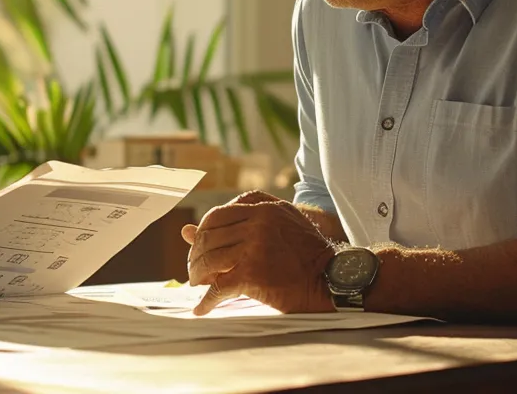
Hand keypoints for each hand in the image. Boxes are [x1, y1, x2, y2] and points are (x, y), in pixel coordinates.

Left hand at [182, 192, 335, 315]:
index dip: (203, 233)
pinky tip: (202, 308)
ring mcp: (254, 247)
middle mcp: (257, 223)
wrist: (332, 278)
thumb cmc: (305, 253)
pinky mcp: (252, 274)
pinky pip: (218, 288)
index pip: (216, 215)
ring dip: (197, 275)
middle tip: (196, 269)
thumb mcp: (277, 225)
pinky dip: (206, 301)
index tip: (201, 247)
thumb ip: (237, 223)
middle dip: (196, 256)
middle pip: (208, 237)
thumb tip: (185, 231)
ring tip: (198, 284)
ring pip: (209, 260)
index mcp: (263, 208)